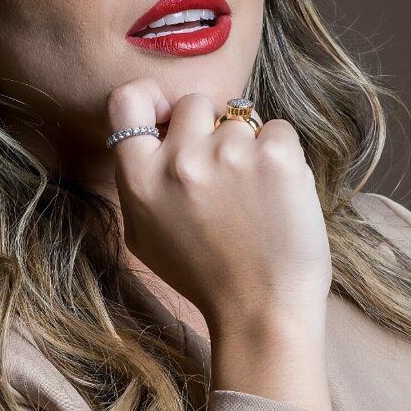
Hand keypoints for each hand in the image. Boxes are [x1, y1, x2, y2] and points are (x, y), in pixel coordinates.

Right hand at [106, 79, 331, 331]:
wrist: (261, 310)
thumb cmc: (204, 276)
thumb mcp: (143, 236)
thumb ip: (137, 182)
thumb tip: (146, 133)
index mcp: (140, 179)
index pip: (128, 100)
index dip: (152, 102)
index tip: (169, 118)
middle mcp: (180, 160)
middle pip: (193, 103)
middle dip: (210, 128)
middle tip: (223, 172)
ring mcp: (230, 154)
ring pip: (240, 117)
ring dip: (249, 146)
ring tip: (253, 195)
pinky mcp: (276, 156)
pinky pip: (277, 129)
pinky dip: (282, 155)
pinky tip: (277, 194)